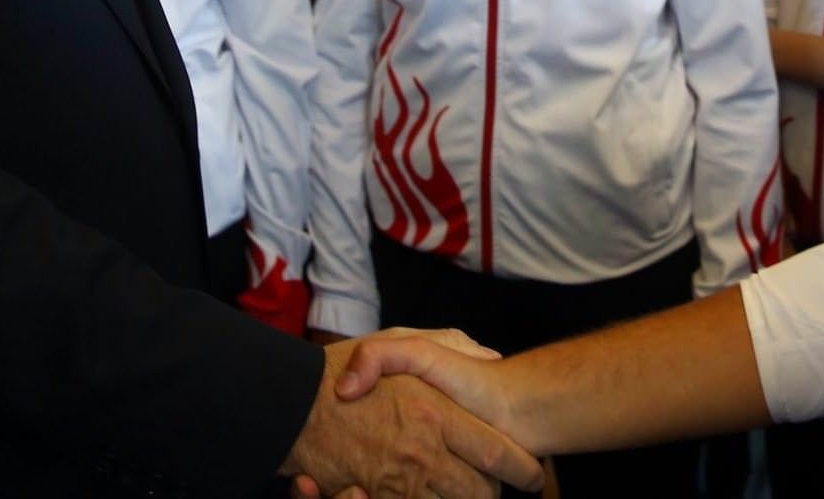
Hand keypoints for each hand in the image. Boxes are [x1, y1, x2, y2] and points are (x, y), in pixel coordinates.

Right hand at [282, 332, 540, 497]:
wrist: (289, 405)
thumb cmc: (344, 369)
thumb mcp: (400, 341)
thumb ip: (450, 345)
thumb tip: (491, 356)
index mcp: (436, 415)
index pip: (498, 455)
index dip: (523, 470)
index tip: (534, 475)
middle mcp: (422, 455)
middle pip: (480, 494)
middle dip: (490, 493)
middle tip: (492, 485)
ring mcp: (398, 483)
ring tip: (462, 489)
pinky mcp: (375, 497)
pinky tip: (425, 491)